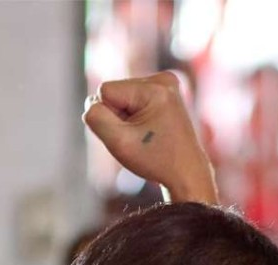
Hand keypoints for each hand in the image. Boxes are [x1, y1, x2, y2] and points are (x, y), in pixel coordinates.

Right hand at [84, 71, 217, 203]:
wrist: (186, 171)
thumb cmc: (154, 160)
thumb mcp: (118, 143)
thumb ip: (96, 118)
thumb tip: (91, 103)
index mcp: (154, 88)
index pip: (104, 91)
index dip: (109, 116)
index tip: (131, 133)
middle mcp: (162, 79)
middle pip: (113, 92)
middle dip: (118, 116)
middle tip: (139, 136)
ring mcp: (165, 83)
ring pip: (120, 96)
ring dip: (125, 118)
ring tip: (144, 134)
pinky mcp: (164, 91)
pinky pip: (130, 99)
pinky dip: (133, 116)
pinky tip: (148, 129)